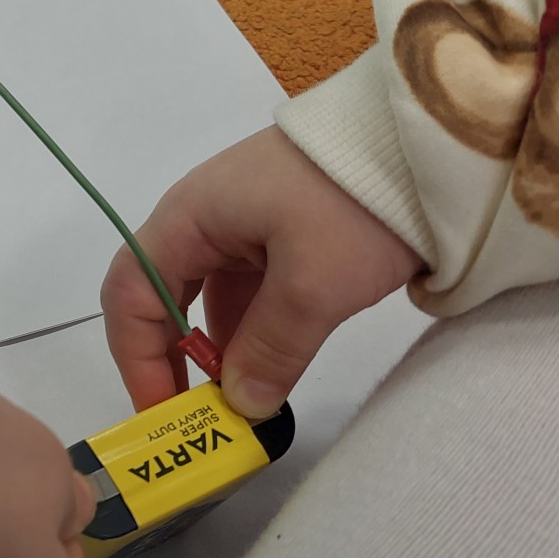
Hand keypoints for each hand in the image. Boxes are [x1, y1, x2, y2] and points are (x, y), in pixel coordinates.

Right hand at [101, 127, 421, 417]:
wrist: (429, 139)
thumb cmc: (351, 202)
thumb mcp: (313, 285)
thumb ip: (271, 351)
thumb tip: (242, 408)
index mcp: (187, 220)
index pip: (129, 294)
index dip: (135, 358)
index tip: (162, 415)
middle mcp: (201, 221)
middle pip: (159, 298)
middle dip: (170, 361)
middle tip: (198, 419)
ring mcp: (241, 224)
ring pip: (207, 300)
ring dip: (217, 352)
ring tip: (243, 404)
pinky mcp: (279, 232)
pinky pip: (247, 292)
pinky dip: (251, 333)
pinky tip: (273, 367)